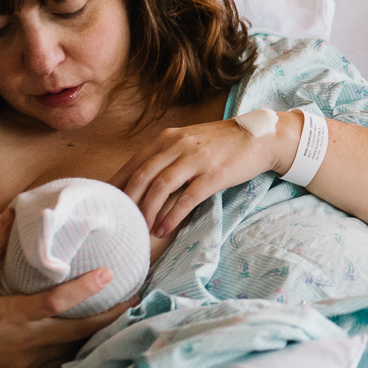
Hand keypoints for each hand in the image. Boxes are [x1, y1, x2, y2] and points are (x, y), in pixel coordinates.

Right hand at [0, 208, 137, 367]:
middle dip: (111, 316)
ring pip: (75, 351)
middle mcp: (27, 344)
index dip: (86, 289)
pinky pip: (62, 365)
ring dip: (99, 334)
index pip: (57, 303)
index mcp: (12, 317)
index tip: (112, 274)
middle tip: (137, 297)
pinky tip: (95, 340)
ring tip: (124, 315)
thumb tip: (13, 212)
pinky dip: (80, 352)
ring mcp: (29, 366)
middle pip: (80, 331)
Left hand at [113, 113, 296, 237]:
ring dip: (148, 212)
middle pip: (142, 176)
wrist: (259, 137)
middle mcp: (177, 146)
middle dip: (128, 202)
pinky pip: (186, 199)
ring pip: (160, 188)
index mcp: (167, 138)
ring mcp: (195, 160)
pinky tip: (164, 229)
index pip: (133, 163)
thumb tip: (141, 181)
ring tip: (142, 229)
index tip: (108, 205)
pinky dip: (171, 216)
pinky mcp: (213, 176)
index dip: (118, 186)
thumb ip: (165, 155)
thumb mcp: (188, 141)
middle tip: (122, 222)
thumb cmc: (221, 143)